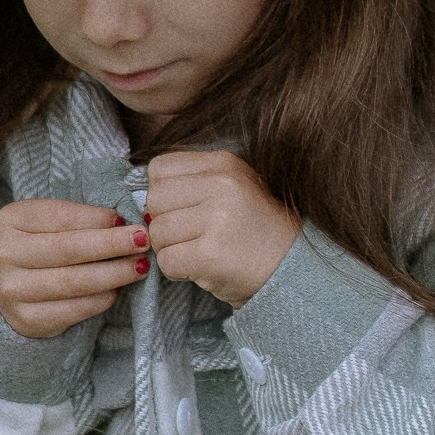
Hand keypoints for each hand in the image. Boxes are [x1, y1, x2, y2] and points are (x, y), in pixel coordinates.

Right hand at [0, 199, 146, 338]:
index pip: (61, 216)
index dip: (97, 219)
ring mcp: (13, 290)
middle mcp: (5, 255)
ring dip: (115, 274)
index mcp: (11, 220)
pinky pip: (75, 309)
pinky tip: (118, 289)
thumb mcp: (49, 223)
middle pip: (69, 249)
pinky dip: (102, 298)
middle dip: (112, 245)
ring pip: (75, 282)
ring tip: (140, 266)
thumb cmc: (39, 247)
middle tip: (144, 242)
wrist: (6, 290)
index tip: (128, 221)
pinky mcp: (28, 319)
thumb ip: (81, 219)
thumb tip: (123, 223)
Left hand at [145, 150, 298, 305]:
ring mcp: (217, 218)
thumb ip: (191, 183)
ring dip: (172, 250)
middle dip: (164, 224)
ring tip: (201, 252)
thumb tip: (140, 197)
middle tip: (192, 237)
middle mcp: (222, 184)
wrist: (294, 268)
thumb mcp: (231, 188)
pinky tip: (202, 269)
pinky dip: (179, 272)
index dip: (163, 195)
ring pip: (157, 233)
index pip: (159, 168)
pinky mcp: (211, 254)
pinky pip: (167, 261)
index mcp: (224, 163)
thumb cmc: (254, 231)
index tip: (184, 211)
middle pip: (154, 200)